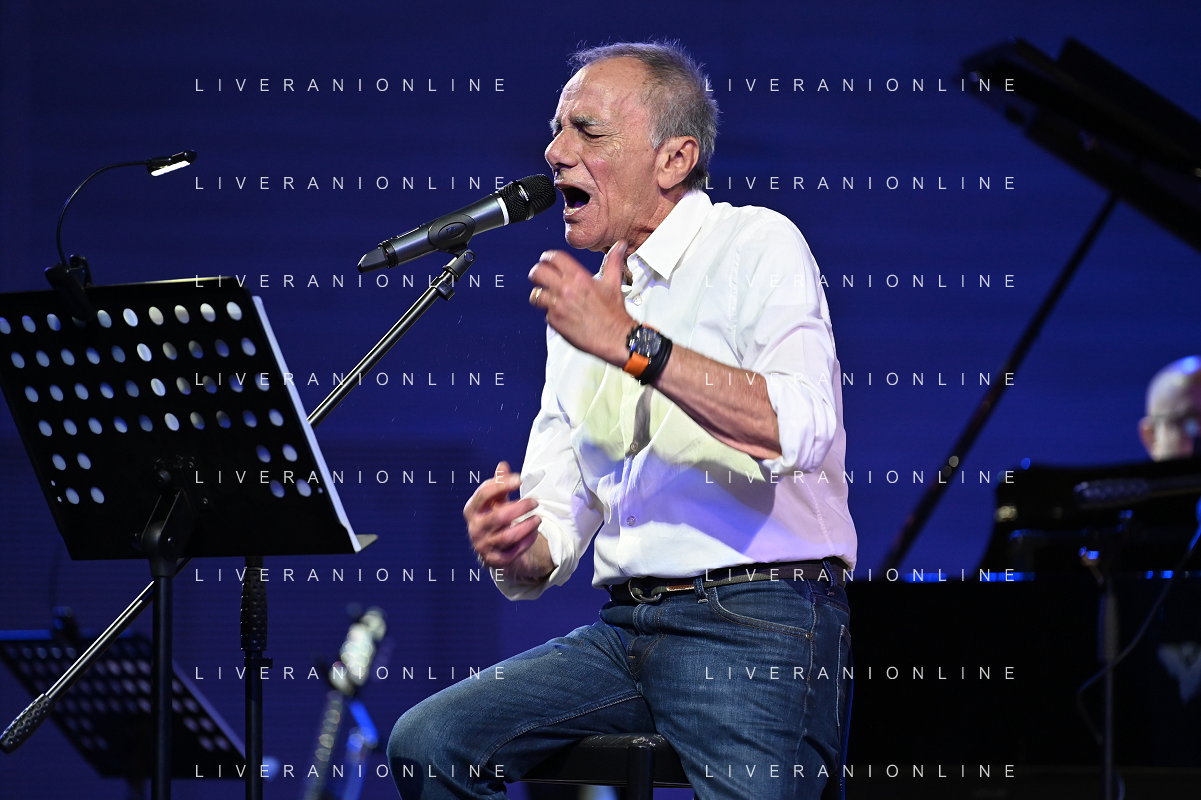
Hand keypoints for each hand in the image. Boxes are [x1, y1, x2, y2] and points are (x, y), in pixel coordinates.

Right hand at [463, 461, 549, 580]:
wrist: (492, 548)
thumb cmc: (494, 517)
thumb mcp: (495, 501)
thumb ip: (499, 484)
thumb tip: (503, 465)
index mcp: (472, 510)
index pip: (484, 495)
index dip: (501, 485)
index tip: (519, 479)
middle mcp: (475, 529)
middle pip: (498, 517)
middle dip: (520, 508)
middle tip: (535, 501)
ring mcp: (484, 546)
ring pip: (507, 536)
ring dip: (526, 526)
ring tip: (539, 518)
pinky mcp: (495, 560)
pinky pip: (514, 552)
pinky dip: (527, 541)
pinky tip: (535, 531)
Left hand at [528, 241, 634, 365]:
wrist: (616, 337)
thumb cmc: (614, 313)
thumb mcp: (613, 283)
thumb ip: (613, 261)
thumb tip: (619, 246)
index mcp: (579, 277)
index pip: (554, 258)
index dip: (547, 257)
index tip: (546, 260)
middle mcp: (567, 289)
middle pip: (538, 272)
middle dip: (536, 274)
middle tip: (539, 277)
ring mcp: (559, 306)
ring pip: (536, 294)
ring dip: (539, 295)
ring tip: (545, 297)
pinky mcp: (556, 321)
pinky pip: (544, 313)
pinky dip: (549, 313)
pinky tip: (558, 313)